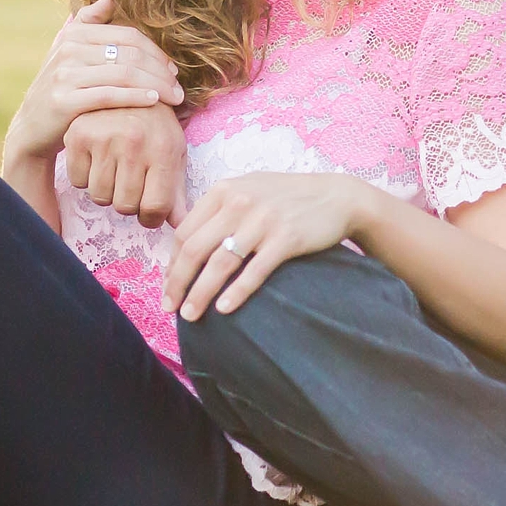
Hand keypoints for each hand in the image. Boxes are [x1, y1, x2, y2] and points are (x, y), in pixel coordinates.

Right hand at [3, 0, 182, 167]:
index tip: (173, 69)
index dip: (156, 51)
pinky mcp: (63, 101)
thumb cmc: (62, 88)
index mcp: (76, 34)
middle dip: (160, 70)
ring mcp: (64, 74)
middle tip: (179, 87)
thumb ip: (90, 22)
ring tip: (175, 98)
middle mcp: (68, 49)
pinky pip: (109, 95)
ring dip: (156, 85)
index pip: (128, 35)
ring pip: (123, 74)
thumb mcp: (70, 51)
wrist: (32, 128)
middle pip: (129, 53)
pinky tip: (154, 102)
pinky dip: (136, 97)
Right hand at [61, 104, 188, 226]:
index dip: (151, 218)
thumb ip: (176, 192)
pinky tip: (97, 160)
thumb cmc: (156, 127)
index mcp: (163, 149)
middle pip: (125, 206)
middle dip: (129, 203)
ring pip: (100, 197)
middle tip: (131, 185)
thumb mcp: (173, 154)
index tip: (149, 212)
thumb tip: (181, 226)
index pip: (155, 208)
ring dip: (107, 191)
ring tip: (115, 170)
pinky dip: (86, 177)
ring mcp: (105, 137)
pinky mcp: (79, 134)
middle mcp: (135, 142)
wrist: (127, 88)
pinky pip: (78, 181)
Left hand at [164, 174, 369, 321]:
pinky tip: (224, 309)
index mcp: (224, 190)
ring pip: (220, 263)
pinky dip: (236, 292)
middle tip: (170, 308)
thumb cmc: (289, 198)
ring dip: (200, 293)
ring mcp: (263, 220)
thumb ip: (220, 209)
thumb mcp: (249, 190)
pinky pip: (254, 271)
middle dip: (177, 283)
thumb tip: (188, 244)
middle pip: (195, 249)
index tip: (169, 286)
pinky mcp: (286, 238)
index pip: (185, 232)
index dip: (172, 264)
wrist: (337, 197)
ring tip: (190, 315)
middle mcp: (239, 202)